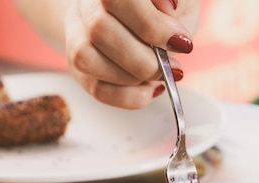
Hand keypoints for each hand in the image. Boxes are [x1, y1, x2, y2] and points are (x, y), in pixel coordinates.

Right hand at [64, 0, 199, 108]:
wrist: (140, 24)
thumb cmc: (163, 12)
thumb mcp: (181, 3)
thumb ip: (179, 2)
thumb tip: (170, 6)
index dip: (152, 26)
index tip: (182, 42)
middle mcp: (86, 4)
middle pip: (99, 30)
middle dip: (145, 60)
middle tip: (173, 67)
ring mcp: (76, 35)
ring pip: (87, 59)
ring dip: (132, 78)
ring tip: (159, 76)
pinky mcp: (78, 66)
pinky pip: (95, 88)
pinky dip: (129, 96)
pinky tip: (148, 89)